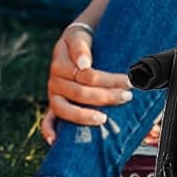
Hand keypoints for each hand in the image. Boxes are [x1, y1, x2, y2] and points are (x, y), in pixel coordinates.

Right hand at [39, 23, 132, 144]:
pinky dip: (49, 131)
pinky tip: (55, 140)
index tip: (129, 82)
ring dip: (85, 116)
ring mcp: (53, 95)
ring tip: (104, 119)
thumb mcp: (78, 36)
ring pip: (66, 110)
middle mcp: (54, 81)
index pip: (87, 76)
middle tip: (127, 96)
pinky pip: (47, 120)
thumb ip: (80, 46)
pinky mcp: (53, 105)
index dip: (109, 80)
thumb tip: (84, 64)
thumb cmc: (80, 40)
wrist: (71, 42)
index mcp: (60, 63)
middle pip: (81, 93)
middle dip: (106, 96)